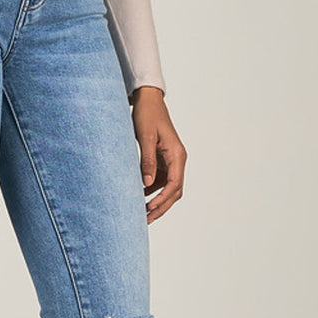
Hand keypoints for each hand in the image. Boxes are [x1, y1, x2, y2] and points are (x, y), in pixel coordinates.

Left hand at [129, 86, 186, 223]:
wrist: (148, 99)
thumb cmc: (147, 114)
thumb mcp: (145, 137)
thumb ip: (147, 160)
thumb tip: (147, 184)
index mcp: (177, 155)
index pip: (174, 185)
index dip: (163, 200)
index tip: (150, 210)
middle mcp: (177, 159)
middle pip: (174, 190)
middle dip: (161, 206)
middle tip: (145, 219)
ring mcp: (171, 159)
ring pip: (168, 187)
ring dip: (157, 199)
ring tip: (142, 212)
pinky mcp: (163, 158)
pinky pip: (161, 179)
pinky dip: (152, 189)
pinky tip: (140, 195)